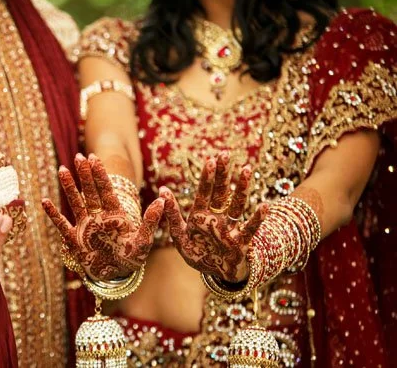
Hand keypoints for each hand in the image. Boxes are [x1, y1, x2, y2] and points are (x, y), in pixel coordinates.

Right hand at [42, 154, 163, 280]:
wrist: (116, 274)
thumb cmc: (131, 256)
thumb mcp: (143, 241)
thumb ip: (151, 221)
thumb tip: (162, 201)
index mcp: (114, 214)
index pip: (106, 190)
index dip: (100, 174)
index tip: (94, 158)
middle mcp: (98, 216)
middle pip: (90, 191)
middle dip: (85, 174)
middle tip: (78, 156)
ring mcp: (85, 226)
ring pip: (76, 202)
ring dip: (69, 187)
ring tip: (62, 170)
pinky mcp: (74, 239)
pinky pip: (62, 224)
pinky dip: (53, 214)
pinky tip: (44, 202)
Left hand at [160, 152, 267, 282]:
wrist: (215, 274)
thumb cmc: (198, 254)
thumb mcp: (180, 236)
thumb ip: (172, 215)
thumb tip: (162, 190)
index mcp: (200, 216)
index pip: (204, 192)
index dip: (207, 178)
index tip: (210, 161)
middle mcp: (216, 218)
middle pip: (221, 193)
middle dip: (223, 174)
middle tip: (226, 155)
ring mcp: (230, 228)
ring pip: (237, 205)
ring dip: (241, 188)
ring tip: (247, 170)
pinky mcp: (240, 242)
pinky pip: (250, 229)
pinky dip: (257, 219)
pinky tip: (265, 206)